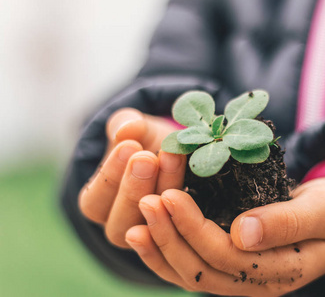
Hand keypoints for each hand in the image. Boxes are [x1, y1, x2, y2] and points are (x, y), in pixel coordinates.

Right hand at [78, 108, 184, 247]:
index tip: (128, 146)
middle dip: (135, 187)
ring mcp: (153, 234)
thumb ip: (126, 126)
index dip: (110, 176)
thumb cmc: (148, 143)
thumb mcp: (136, 130)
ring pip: (153, 228)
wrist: (177, 154)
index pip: (94, 203)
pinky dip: (187, 205)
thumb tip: (126, 128)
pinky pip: (182, 227)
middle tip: (148, 158)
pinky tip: (194, 179)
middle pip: (121, 222)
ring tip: (173, 157)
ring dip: (165, 190)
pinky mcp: (181, 230)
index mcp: (99, 206)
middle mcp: (123, 227)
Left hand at [126, 177, 324, 295]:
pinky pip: (195, 265)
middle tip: (146, 199)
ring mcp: (243, 277)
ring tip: (136, 219)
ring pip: (192, 273)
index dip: (193, 228)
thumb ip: (288, 222)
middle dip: (169, 236)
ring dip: (161, 247)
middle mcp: (257, 283)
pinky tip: (145, 233)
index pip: (225, 256)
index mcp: (280, 272)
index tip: (169, 194)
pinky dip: (167, 252)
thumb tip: (242, 233)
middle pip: (201, 269)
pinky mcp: (234, 263)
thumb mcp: (324, 209)